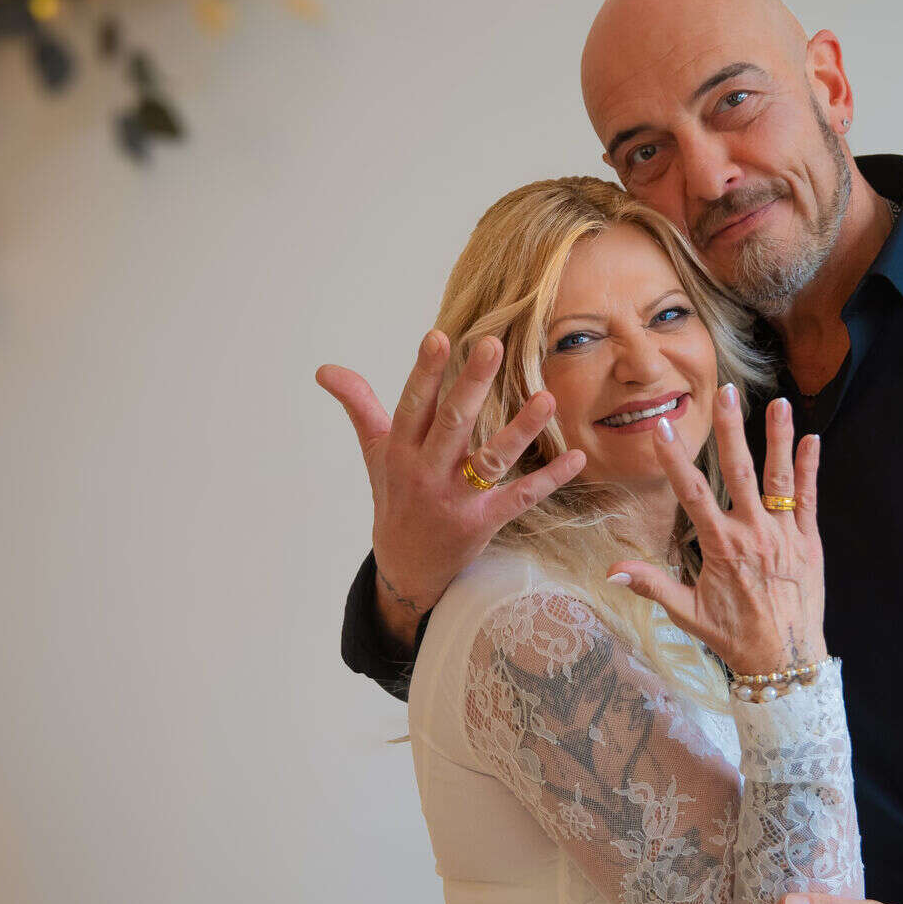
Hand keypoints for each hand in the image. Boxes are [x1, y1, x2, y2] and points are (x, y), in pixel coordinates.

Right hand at [317, 331, 586, 644]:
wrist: (406, 568)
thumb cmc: (396, 496)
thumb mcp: (375, 452)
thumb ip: (358, 405)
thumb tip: (325, 368)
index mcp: (400, 451)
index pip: (413, 405)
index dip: (425, 372)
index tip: (439, 336)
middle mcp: (426, 473)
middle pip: (451, 425)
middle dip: (470, 385)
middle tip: (493, 345)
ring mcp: (456, 501)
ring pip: (490, 461)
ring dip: (520, 431)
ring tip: (547, 398)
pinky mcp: (484, 524)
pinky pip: (520, 498)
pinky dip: (550, 479)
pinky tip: (577, 457)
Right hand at [607, 387, 824, 676]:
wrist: (785, 660)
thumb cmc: (734, 637)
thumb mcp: (687, 614)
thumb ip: (652, 586)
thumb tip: (611, 572)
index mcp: (720, 548)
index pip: (692, 493)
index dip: (675, 459)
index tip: (662, 428)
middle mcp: (752, 534)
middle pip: (739, 472)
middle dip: (731, 430)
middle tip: (726, 394)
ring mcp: (784, 536)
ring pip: (779, 478)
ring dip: (778, 439)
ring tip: (778, 403)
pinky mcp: (809, 542)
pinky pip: (808, 499)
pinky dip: (810, 469)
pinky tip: (812, 440)